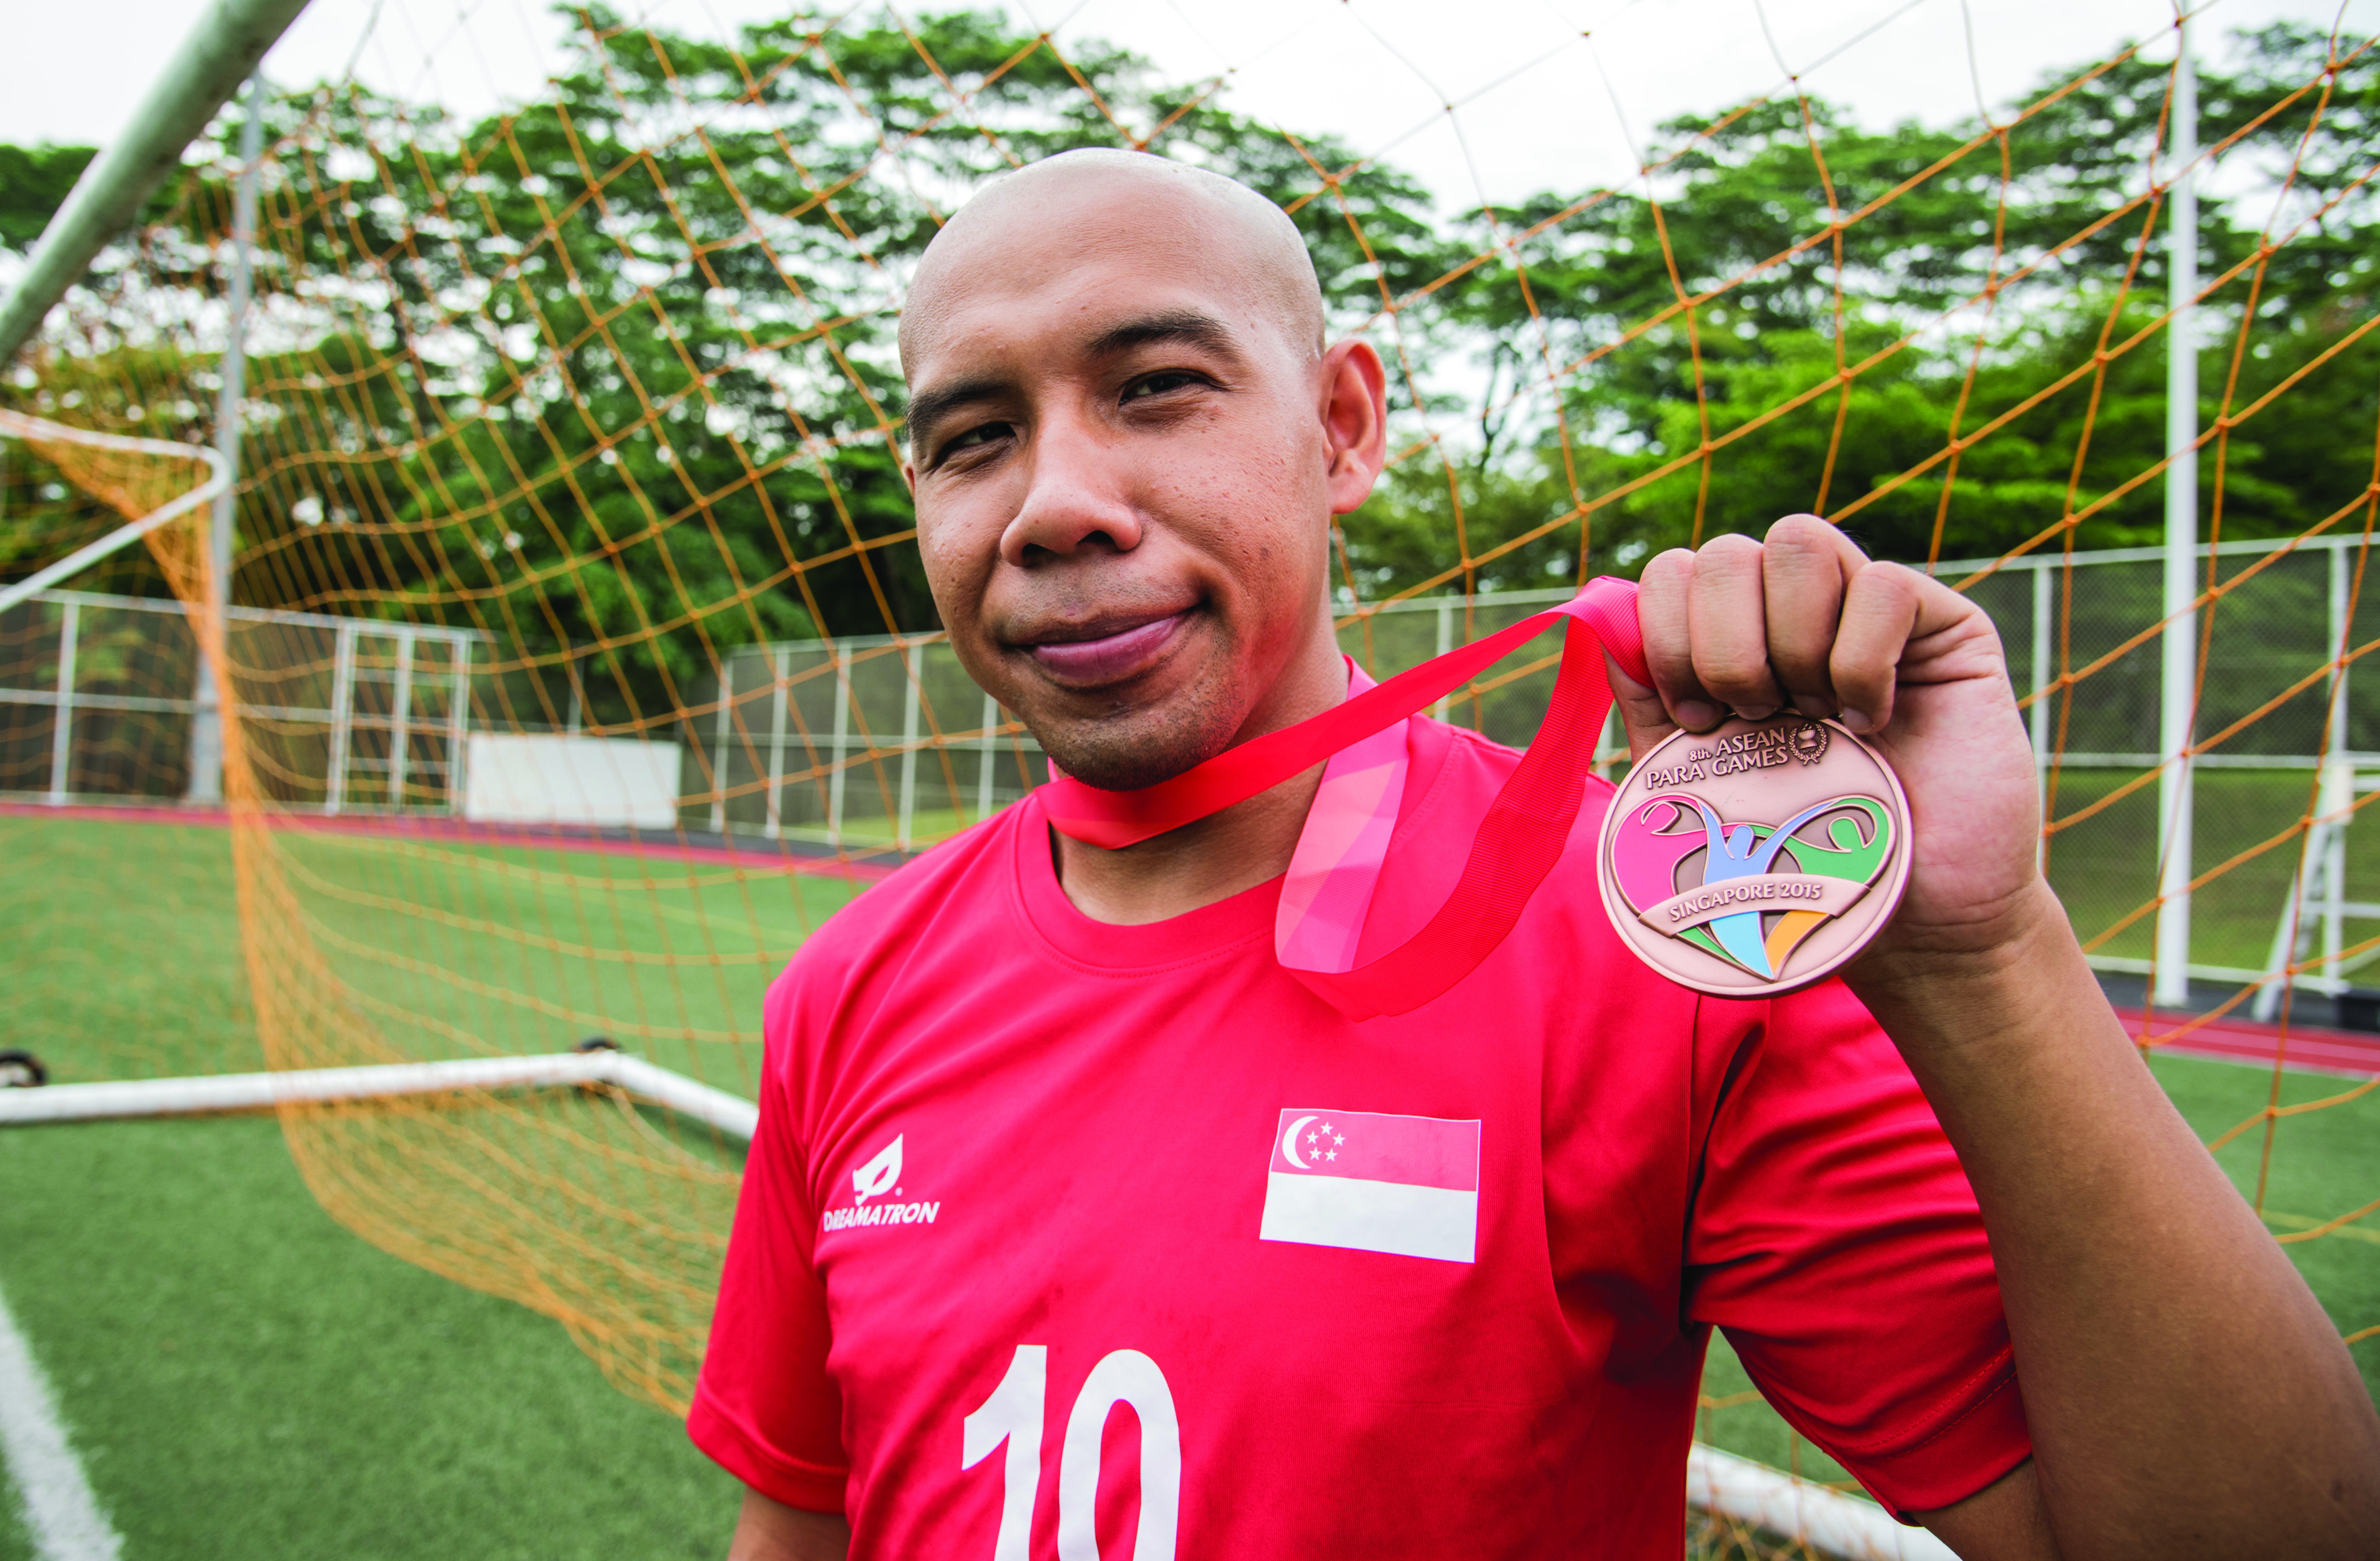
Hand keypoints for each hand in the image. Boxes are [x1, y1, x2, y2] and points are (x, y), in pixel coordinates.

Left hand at [1610, 515, 2044, 970]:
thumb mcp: (1701, 782)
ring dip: (1790, 642)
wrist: (1910, 919)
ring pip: (1800, 539)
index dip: (1667, 637)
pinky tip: (1873, 723)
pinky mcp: (1944, 623)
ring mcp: (1869, 609)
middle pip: (1726, 550)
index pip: (1673, 571)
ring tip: (1816, 718)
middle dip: (1722, 645)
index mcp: (1733, 639)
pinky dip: (1863, 661)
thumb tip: (1608, 624)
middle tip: (1756, 720)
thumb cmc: (1803, 857)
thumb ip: (1653, 705)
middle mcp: (1795, 612)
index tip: (1697, 721)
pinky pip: (1885, 583)